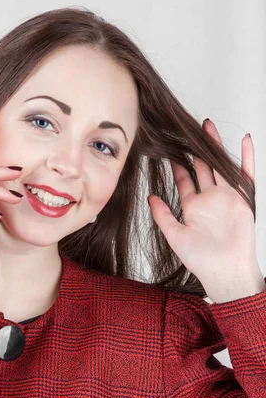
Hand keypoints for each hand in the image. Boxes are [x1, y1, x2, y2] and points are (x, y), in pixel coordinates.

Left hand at [147, 120, 256, 287]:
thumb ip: (162, 215)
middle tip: (189, 129)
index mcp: (192, 208)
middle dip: (195, 149)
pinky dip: (246, 157)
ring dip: (215, 146)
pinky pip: (246, 174)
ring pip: (220, 165)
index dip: (177, 164)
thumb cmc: (200, 259)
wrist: (224, 270)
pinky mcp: (243, 198)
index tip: (169, 148)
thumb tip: (150, 197)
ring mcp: (226, 197)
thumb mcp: (174, 235)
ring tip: (208, 127)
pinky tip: (244, 140)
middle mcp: (209, 200)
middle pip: (201, 168)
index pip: (184, 180)